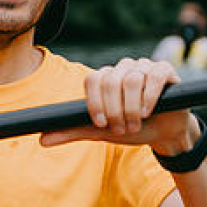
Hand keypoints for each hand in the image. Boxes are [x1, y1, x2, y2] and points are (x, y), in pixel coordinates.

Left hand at [40, 58, 196, 153]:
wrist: (163, 133)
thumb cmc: (131, 128)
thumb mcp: (100, 132)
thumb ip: (73, 131)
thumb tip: (42, 140)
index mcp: (106, 78)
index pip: (93, 80)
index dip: (95, 103)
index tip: (101, 124)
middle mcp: (123, 68)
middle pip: (111, 80)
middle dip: (115, 110)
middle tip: (122, 128)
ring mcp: (144, 67)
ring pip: (131, 79)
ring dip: (132, 108)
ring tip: (136, 124)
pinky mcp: (164, 70)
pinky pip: (154, 76)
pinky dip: (149, 97)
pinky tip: (148, 112)